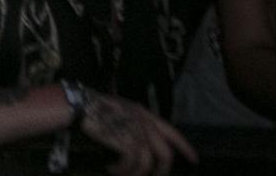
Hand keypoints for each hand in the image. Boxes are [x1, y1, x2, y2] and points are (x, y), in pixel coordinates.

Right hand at [78, 89, 197, 175]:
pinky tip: (110, 168)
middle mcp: (145, 122)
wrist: (81, 106)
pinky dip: (122, 170)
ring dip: (136, 173)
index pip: (172, 132)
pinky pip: (131, 164)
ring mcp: (137, 132)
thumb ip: (135, 122)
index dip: (185, 147)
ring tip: (122, 174)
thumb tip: (141, 144)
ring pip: (148, 162)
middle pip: (165, 153)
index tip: (194, 160)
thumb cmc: (96, 109)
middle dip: (161, 171)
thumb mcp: (122, 111)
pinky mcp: (126, 141)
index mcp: (145, 114)